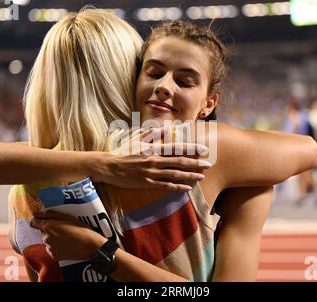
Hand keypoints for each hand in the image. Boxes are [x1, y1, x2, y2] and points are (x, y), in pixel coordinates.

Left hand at [30, 211, 105, 260]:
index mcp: (48, 226)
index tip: (44, 220)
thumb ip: (51, 214)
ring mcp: (49, 248)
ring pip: (47, 240)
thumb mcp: (68, 217)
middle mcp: (46, 238)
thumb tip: (37, 213)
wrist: (90, 246)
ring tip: (67, 237)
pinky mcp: (54, 256)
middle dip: (50, 229)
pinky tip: (67, 244)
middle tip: (63, 228)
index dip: (38, 220)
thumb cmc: (81, 230)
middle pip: (42, 231)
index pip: (33, 222)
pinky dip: (56, 247)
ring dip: (53, 238)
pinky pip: (51, 249)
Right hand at [95, 127, 211, 190]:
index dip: (192, 148)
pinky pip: (165, 186)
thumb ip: (152, 133)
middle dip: (196, 163)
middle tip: (209, 164)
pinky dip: (177, 187)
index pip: (177, 147)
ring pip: (174, 175)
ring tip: (201, 177)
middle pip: (179, 162)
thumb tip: (166, 127)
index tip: (204, 149)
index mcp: (152, 148)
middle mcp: (154, 160)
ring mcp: (151, 173)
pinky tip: (187, 188)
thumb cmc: (122, 151)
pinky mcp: (147, 183)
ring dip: (190, 176)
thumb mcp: (137, 138)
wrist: (108, 166)